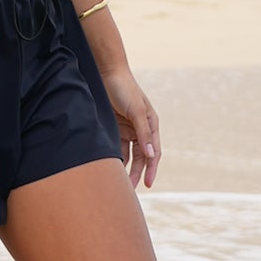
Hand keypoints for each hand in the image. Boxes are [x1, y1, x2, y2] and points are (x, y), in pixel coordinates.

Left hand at [101, 66, 160, 189]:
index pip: (153, 152)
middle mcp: (141, 128)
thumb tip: (151, 155)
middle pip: (141, 156)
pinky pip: (116, 146)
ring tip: (120, 182)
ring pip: (128, 153)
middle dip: (137, 172)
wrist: (107, 72)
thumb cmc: (124, 89)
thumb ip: (143, 133)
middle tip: (131, 189)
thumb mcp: (136, 111)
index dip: (151, 169)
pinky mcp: (115, 126)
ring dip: (125, 167)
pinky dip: (115, 156)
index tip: (147, 184)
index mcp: (151, 125)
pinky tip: (110, 166)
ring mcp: (127, 128)